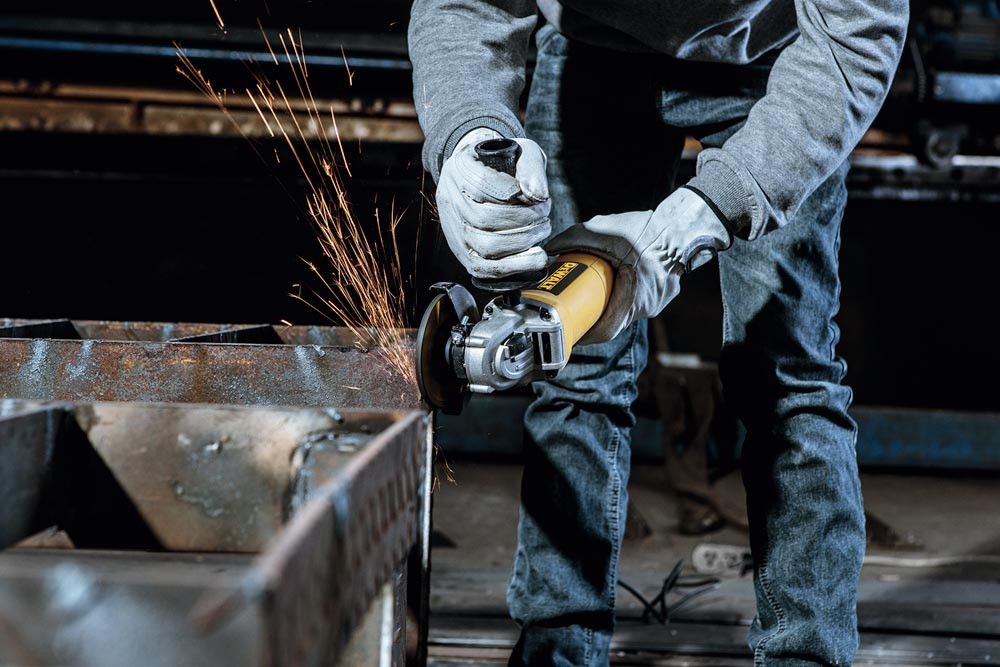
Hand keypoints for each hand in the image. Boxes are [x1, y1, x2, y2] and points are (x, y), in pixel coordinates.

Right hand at [435, 129, 550, 278]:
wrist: (484, 173)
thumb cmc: (505, 164)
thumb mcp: (522, 152)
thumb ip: (532, 167)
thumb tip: (538, 195)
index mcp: (460, 168)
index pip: (483, 183)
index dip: (515, 194)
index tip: (537, 196)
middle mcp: (450, 198)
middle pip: (484, 219)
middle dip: (524, 221)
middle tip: (544, 216)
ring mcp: (453, 228)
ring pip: (484, 245)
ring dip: (522, 242)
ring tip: (540, 231)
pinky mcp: (462, 251)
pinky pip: (482, 268)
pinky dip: (512, 266)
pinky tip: (533, 258)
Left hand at [546, 187, 731, 343]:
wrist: (684, 225)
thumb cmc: (648, 230)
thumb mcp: (605, 231)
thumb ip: (574, 238)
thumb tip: (549, 248)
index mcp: (634, 299)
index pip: (606, 330)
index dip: (585, 335)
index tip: (571, 331)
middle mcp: (647, 306)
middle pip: (614, 320)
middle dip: (594, 315)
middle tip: (575, 307)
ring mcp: (658, 302)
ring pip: (626, 309)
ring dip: (609, 302)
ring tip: (593, 290)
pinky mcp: (663, 293)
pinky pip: (638, 299)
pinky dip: (624, 293)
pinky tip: (616, 279)